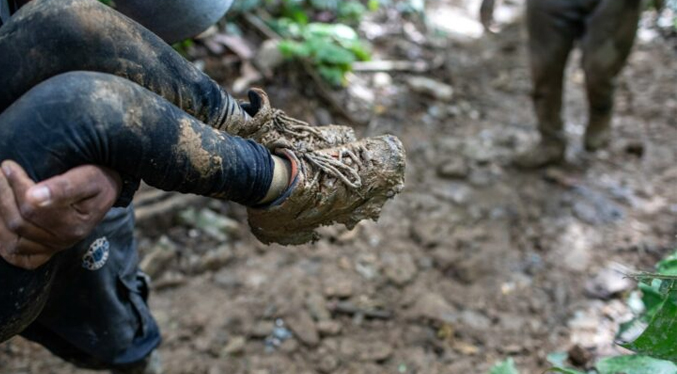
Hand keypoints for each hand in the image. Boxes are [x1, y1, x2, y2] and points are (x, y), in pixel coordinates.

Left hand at [0, 161, 121, 269]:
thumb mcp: (88, 179)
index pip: (32, 208)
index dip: (16, 185)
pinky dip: (4, 242)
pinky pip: (17, 256)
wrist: (107, 191)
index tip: (8, 165)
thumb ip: (64, 187)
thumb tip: (33, 196)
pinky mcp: (46, 252)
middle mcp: (63, 240)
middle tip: (0, 174)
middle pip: (19, 222)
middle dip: (3, 196)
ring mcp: (53, 248)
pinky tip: (2, 222)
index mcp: (74, 225)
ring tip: (0, 191)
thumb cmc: (97, 181)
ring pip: (12, 239)